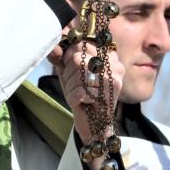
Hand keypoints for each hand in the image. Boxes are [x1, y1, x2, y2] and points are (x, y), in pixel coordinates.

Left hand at [56, 41, 123, 169]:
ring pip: (76, 72)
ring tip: (80, 94)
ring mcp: (113, 79)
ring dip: (71, 86)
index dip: (68, 57)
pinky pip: (78, 90)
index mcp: (109, 55)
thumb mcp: (70, 73)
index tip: (72, 69)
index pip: (80, 43)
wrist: (94, 125)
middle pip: (75, 56)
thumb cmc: (83, 96)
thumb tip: (54, 47)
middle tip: (77, 85)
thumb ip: (61, 57)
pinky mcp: (108, 94)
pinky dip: (73, 98)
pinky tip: (82, 102)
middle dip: (68, 73)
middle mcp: (114, 64)